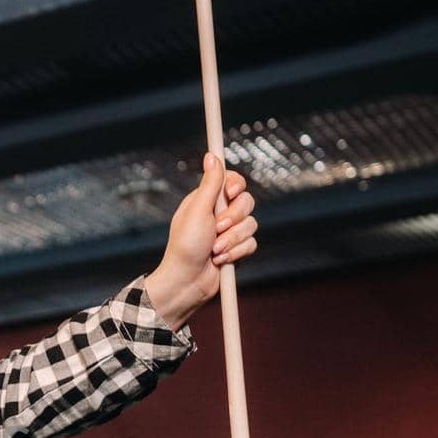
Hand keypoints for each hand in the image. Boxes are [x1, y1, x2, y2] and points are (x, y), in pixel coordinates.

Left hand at [144, 153, 257, 329]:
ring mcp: (229, 232)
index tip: (230, 193)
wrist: (187, 282)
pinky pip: (252, 243)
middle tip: (216, 229)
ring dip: (233, 239)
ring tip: (214, 250)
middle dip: (233, 218)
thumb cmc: (185, 245)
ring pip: (251, 224)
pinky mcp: (237, 248)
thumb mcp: (197, 211)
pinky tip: (221, 260)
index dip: (235, 185)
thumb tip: (212, 156)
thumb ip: (210, 184)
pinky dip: (237, 252)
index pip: (232, 181)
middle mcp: (219, 213)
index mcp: (206, 200)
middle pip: (247, 201)